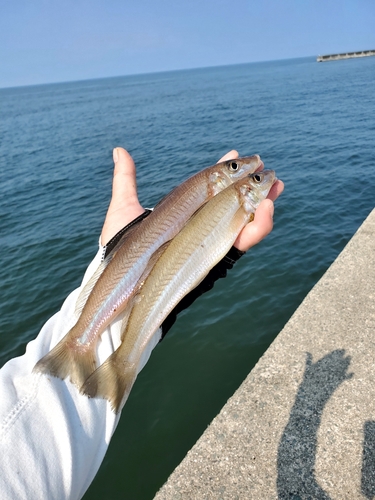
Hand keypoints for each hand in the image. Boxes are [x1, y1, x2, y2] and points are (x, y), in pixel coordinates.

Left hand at [101, 148, 283, 250]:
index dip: (225, 171)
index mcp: (185, 212)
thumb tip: (119, 150)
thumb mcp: (123, 208)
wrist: (123, 279)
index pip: (211, 187)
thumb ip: (126, 180)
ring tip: (276, 188)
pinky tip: (266, 208)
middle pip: (235, 202)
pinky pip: (243, 242)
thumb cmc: (122, 247)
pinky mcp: (216, 256)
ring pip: (245, 221)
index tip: (234, 153)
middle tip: (268, 170)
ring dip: (264, 204)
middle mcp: (201, 225)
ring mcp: (210, 240)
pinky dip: (258, 227)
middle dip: (256, 187)